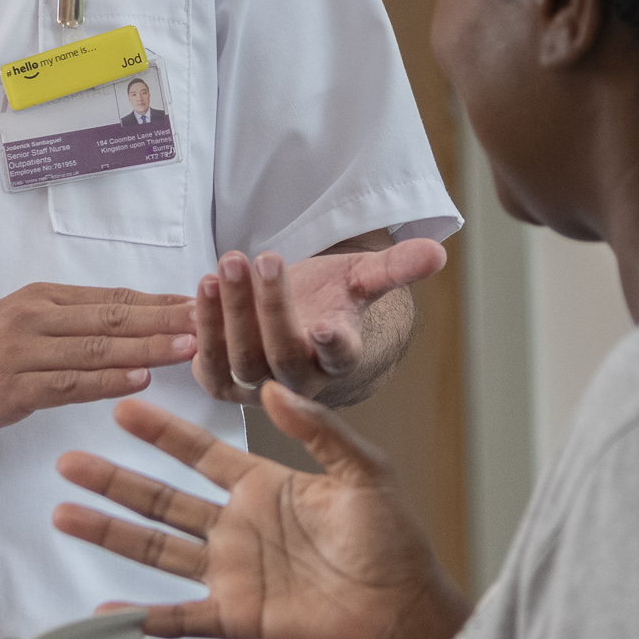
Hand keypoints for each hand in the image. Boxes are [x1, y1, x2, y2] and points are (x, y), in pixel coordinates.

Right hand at [0, 284, 197, 445]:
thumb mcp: (16, 329)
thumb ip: (65, 329)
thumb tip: (125, 332)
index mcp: (42, 301)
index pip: (115, 299)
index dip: (163, 302)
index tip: (206, 304)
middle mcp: (35, 318)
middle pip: (113, 317)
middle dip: (168, 318)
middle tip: (216, 318)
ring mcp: (20, 352)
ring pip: (95, 348)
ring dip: (147, 348)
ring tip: (191, 347)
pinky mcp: (6, 388)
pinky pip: (65, 383)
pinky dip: (105, 382)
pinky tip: (137, 381)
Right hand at [55, 386, 467, 638]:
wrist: (402, 606)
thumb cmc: (391, 539)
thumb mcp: (361, 471)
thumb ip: (318, 430)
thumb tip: (270, 390)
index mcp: (263, 486)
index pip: (199, 453)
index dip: (161, 432)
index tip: (122, 408)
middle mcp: (236, 527)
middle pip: (162, 499)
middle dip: (115, 480)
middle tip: (68, 461)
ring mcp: (231, 572)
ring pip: (157, 550)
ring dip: (111, 533)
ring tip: (64, 514)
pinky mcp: (236, 615)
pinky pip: (179, 618)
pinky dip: (141, 618)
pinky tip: (105, 611)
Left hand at [190, 237, 446, 403]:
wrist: (297, 325)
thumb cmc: (330, 299)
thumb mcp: (361, 278)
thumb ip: (394, 268)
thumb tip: (437, 251)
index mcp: (339, 359)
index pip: (341, 356)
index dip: (335, 344)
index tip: (329, 325)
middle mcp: (300, 381)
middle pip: (283, 353)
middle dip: (270, 305)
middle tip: (263, 257)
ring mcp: (260, 387)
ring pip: (242, 360)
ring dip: (230, 312)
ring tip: (225, 266)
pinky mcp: (226, 385)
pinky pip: (210, 367)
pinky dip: (203, 329)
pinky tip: (201, 289)